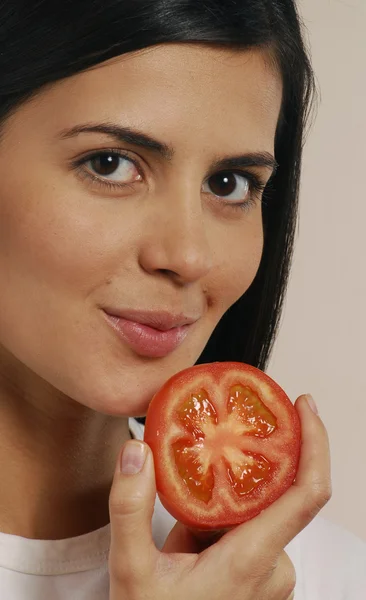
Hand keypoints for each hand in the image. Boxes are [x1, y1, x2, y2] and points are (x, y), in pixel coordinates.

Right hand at [108, 394, 330, 599]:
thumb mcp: (130, 570)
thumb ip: (129, 508)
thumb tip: (137, 452)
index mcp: (251, 559)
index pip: (307, 494)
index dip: (315, 444)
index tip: (304, 407)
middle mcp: (272, 567)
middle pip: (269, 494)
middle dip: (230, 480)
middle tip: (196, 474)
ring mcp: (269, 574)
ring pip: (253, 512)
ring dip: (217, 509)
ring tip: (180, 542)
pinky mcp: (261, 578)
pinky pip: (248, 530)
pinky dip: (220, 524)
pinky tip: (188, 548)